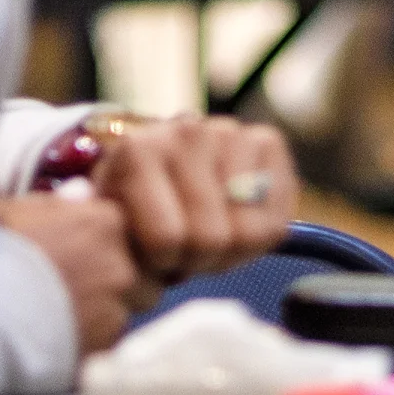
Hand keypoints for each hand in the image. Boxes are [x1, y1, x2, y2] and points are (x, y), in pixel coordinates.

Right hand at [0, 194, 147, 354]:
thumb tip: (80, 192)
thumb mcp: (5, 210)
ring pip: (125, 307)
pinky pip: (106, 339)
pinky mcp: (102, 348)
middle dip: (112, 275)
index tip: (79, 248)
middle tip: (70, 280)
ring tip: (60, 309)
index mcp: (102, 222)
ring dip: (104, 308)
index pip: (126, 226)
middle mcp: (119, 265)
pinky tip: (54, 332)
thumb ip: (51, 203)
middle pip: (136, 269)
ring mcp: (114, 310)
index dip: (102, 239)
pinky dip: (88, 337)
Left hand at [93, 117, 297, 282]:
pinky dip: (263, 233)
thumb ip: (124, 242)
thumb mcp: (114, 226)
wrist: (158, 166)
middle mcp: (186, 131)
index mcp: (137, 152)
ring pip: (250, 232)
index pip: (168, 239)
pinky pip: (279, 217)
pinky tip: (238, 223)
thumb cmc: (134, 208)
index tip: (156, 255)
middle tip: (188, 249)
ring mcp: (230, 132)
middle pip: (212, 238)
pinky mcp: (267, 141)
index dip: (164, 263)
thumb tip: (154, 262)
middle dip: (201, 258)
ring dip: (233, 249)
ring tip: (211, 236)